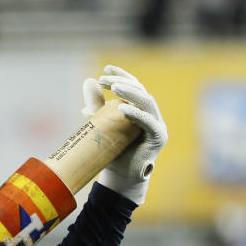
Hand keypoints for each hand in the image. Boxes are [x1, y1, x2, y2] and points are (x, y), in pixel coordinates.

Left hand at [82, 65, 167, 204]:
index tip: (106, 69)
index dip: (122, 75)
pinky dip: (136, 114)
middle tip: (104, 78)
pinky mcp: (158, 137)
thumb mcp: (100, 124)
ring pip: (146, 102)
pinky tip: (122, 108)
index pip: (134, 87)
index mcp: (139, 109)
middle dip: (122, 82)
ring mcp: (157, 124)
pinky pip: (148, 122)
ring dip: (130, 93)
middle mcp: (151, 114)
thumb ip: (96, 104)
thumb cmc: (111, 151)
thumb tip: (88, 81)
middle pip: (140, 91)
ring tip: (114, 87)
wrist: (119, 176)